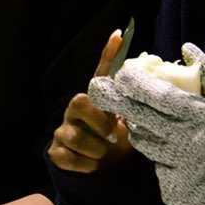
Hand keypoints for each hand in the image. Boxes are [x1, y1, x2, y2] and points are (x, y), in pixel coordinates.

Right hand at [48, 29, 132, 172]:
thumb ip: (129, 108)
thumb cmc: (112, 140)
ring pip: (77, 138)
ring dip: (97, 151)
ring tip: (103, 153)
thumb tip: (148, 92)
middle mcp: (74, 109)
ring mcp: (62, 129)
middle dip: (98, 122)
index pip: (100, 72)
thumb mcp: (122, 123)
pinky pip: (71, 158)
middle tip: (110, 135)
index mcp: (95, 99)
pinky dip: (87, 166)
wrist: (97, 169)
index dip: (108, 54)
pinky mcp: (55, 150)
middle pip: (79, 103)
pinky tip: (91, 163)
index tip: (119, 36)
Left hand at [89, 43, 204, 204]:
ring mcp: (179, 167)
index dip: (137, 84)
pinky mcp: (172, 187)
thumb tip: (186, 46)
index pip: (161, 97)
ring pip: (143, 141)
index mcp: (201, 118)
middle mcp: (188, 142)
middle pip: (141, 117)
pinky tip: (167, 151)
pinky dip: (156, 154)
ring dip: (138, 128)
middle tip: (97, 87)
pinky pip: (154, 164)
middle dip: (116, 100)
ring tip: (142, 120)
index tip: (121, 73)